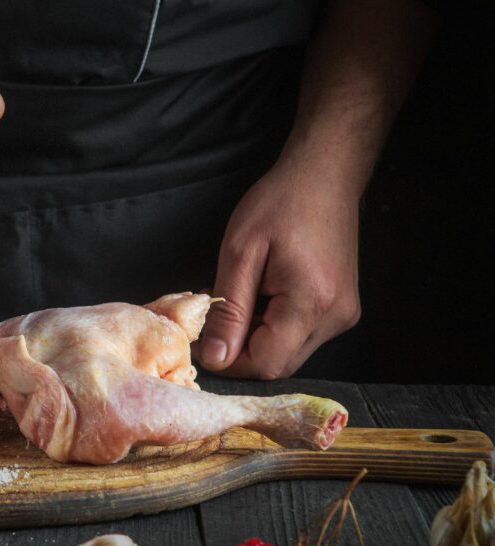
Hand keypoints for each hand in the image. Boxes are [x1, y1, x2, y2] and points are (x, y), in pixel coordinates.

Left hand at [193, 163, 361, 379]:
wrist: (323, 176)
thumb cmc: (279, 203)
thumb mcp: (240, 253)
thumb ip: (229, 311)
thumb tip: (215, 358)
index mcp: (311, 303)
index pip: (266, 364)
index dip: (230, 361)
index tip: (205, 339)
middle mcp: (336, 318)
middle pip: (280, 365)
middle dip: (242, 351)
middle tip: (220, 317)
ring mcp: (344, 315)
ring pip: (290, 354)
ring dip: (258, 339)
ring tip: (243, 298)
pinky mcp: (343, 310)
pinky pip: (302, 337)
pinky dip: (275, 328)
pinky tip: (263, 298)